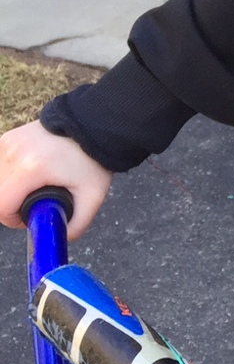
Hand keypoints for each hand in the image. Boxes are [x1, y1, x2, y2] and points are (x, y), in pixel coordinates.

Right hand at [0, 120, 110, 239]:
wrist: (94, 125)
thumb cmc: (94, 159)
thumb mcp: (92, 197)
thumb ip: (77, 225)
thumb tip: (59, 239)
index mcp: (30, 168)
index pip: (2, 206)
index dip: (13, 219)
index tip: (29, 216)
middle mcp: (13, 153)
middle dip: (11, 205)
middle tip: (35, 202)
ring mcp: (8, 143)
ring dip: (10, 190)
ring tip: (34, 187)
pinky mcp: (8, 138)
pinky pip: (1, 166)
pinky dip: (10, 175)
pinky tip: (29, 174)